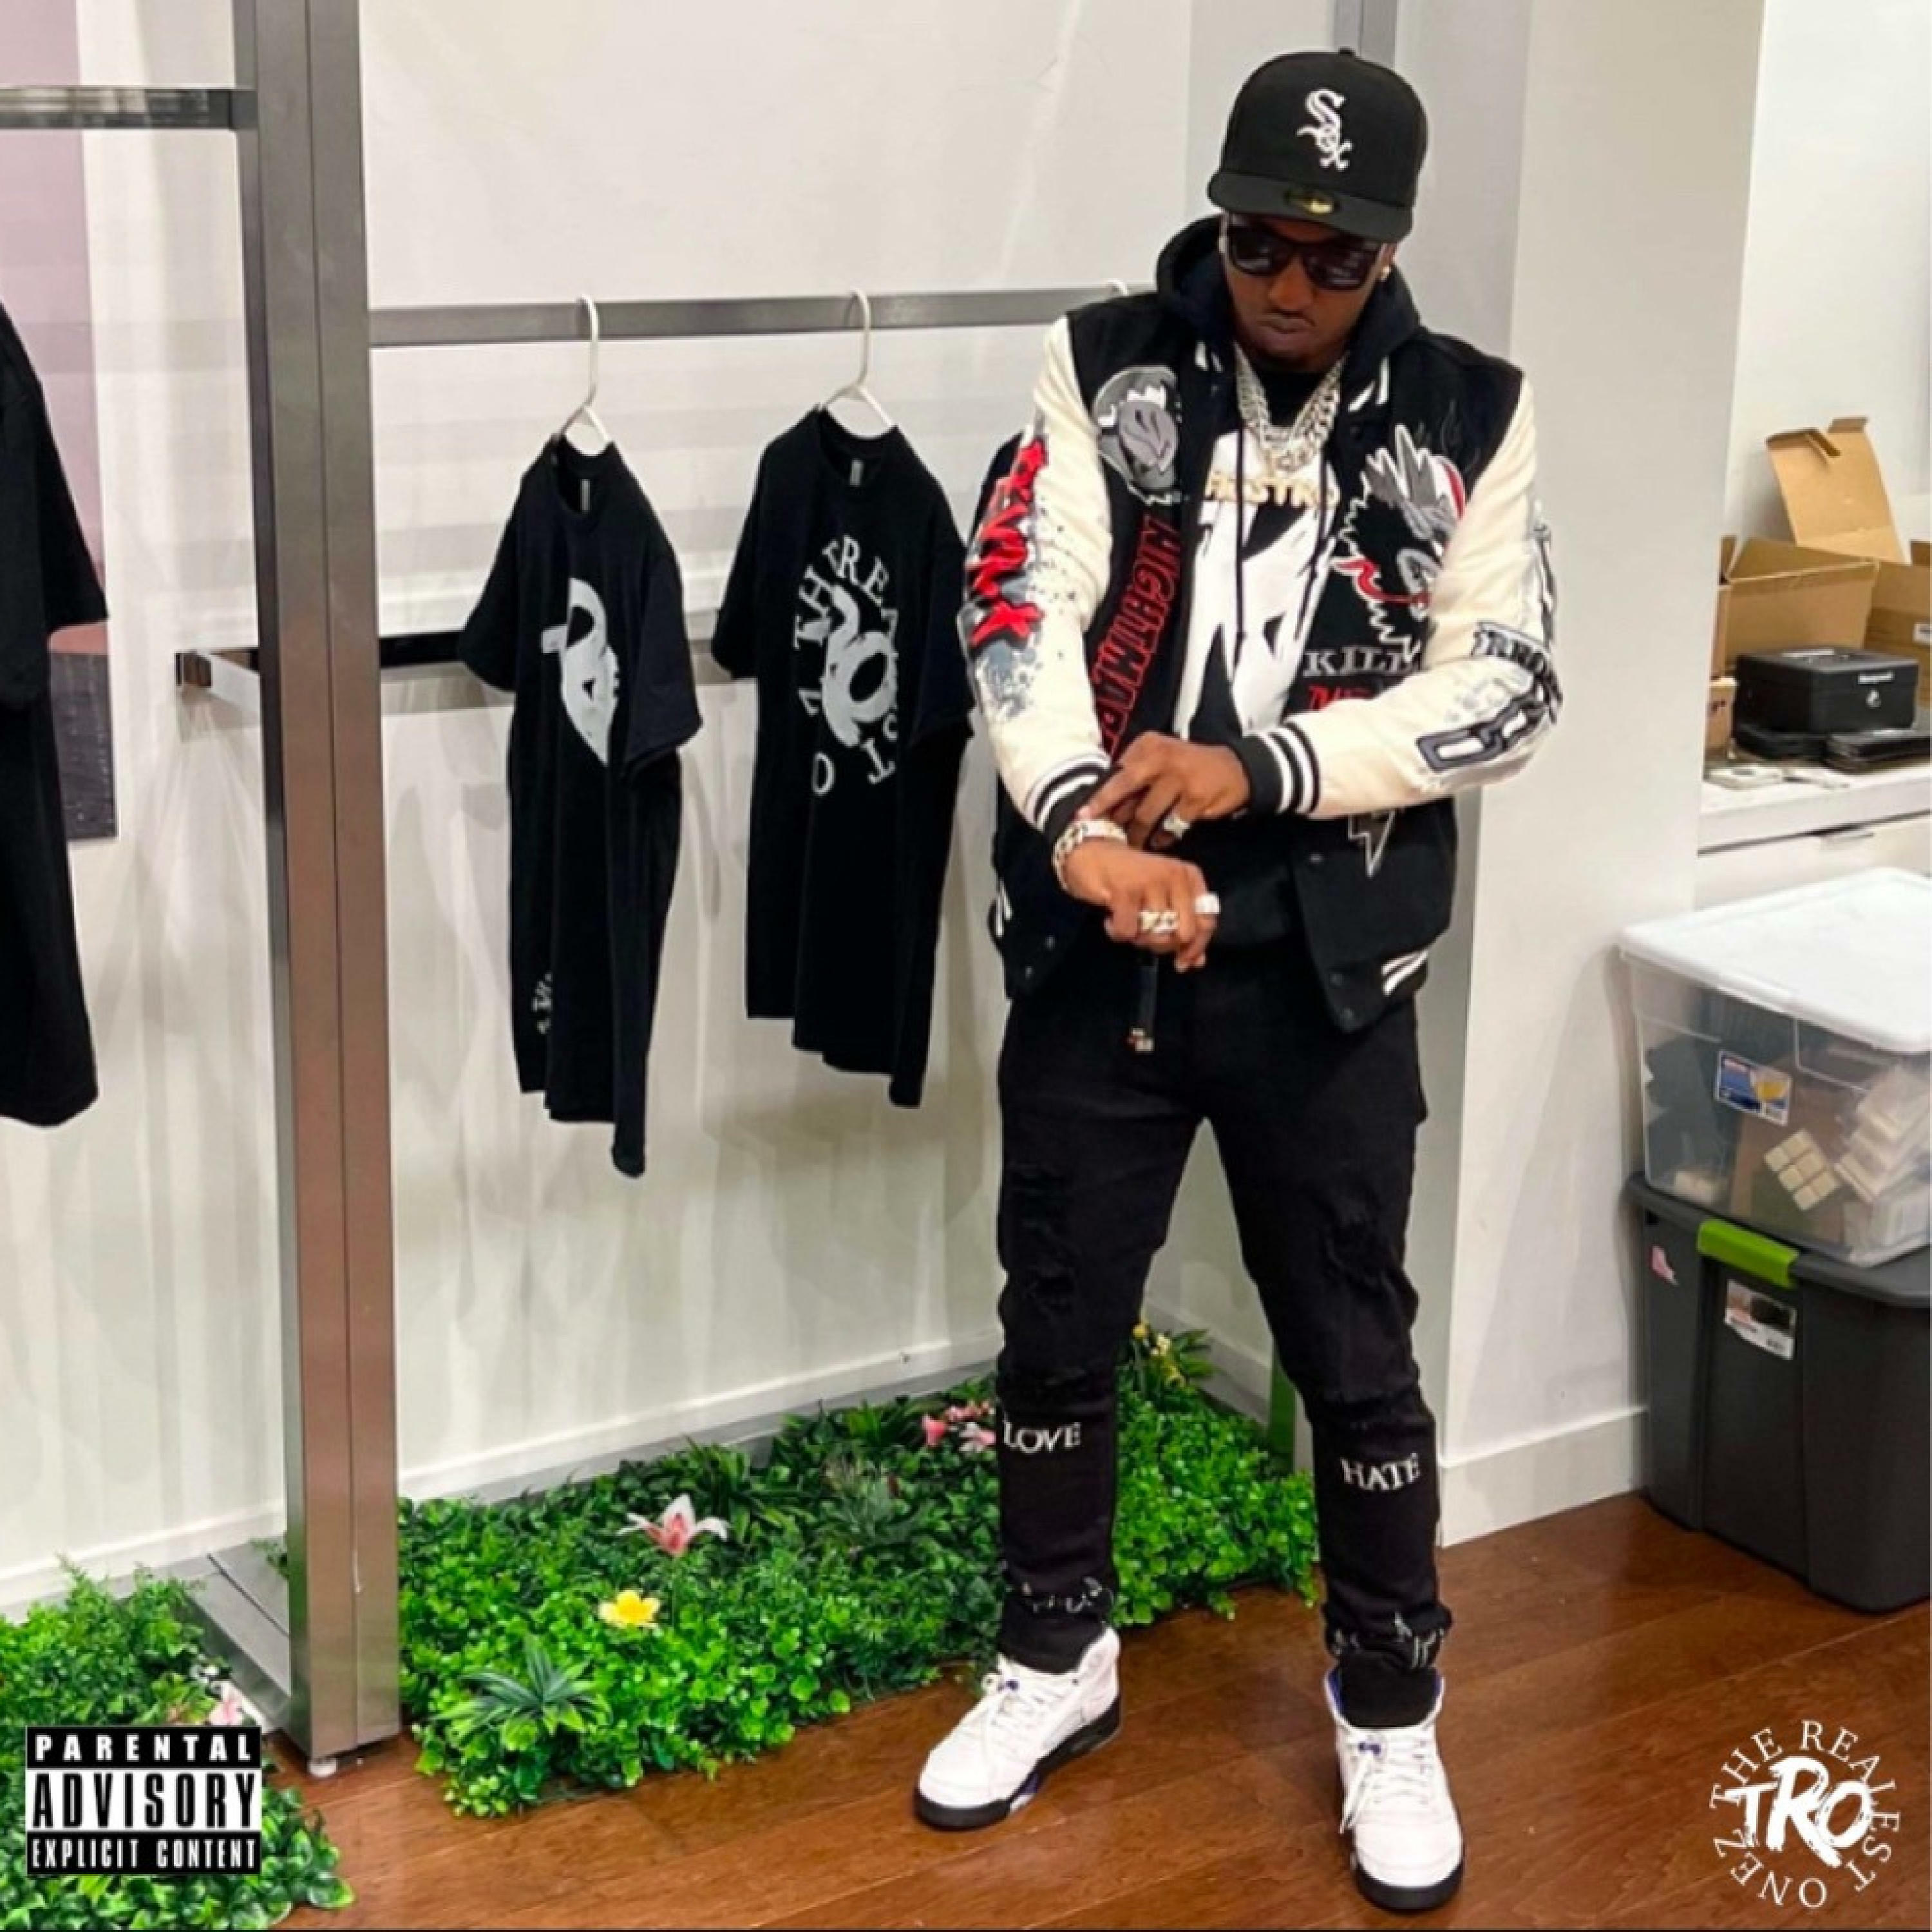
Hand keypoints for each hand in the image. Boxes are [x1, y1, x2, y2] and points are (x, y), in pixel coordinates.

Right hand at [1060, 841, 1217, 970]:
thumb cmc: (1129, 878)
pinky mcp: (1125, 891)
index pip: (1207, 921)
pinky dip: (1117, 933)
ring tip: (1127, 923)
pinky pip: (1128, 932)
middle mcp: (1175, 875)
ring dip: (1138, 939)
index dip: (1196, 947)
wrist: (1090, 853)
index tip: (1181, 962)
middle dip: (1164, 945)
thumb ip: (1182, 927)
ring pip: (1157, 935)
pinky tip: (1111, 919)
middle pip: (1184, 933)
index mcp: (1189, 876)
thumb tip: (1197, 962)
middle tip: (1145, 937)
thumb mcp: (1161, 898)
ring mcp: (1150, 882)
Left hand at [1079, 735, 1250, 848]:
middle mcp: (1161, 757)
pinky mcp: (1195, 799)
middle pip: (1124, 788)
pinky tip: (1160, 841)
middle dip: (1107, 814)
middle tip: (1097, 834)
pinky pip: (1169, 826)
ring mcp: (1179, 777)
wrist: (1235, 769)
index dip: (1099, 798)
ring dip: (1136, 834)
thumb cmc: (1188, 768)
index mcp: (1148, 745)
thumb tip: (1104, 805)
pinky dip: (1162, 837)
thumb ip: (1135, 776)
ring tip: (1132, 844)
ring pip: (1146, 814)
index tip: (1082, 816)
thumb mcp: (1161, 760)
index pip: (1116, 773)